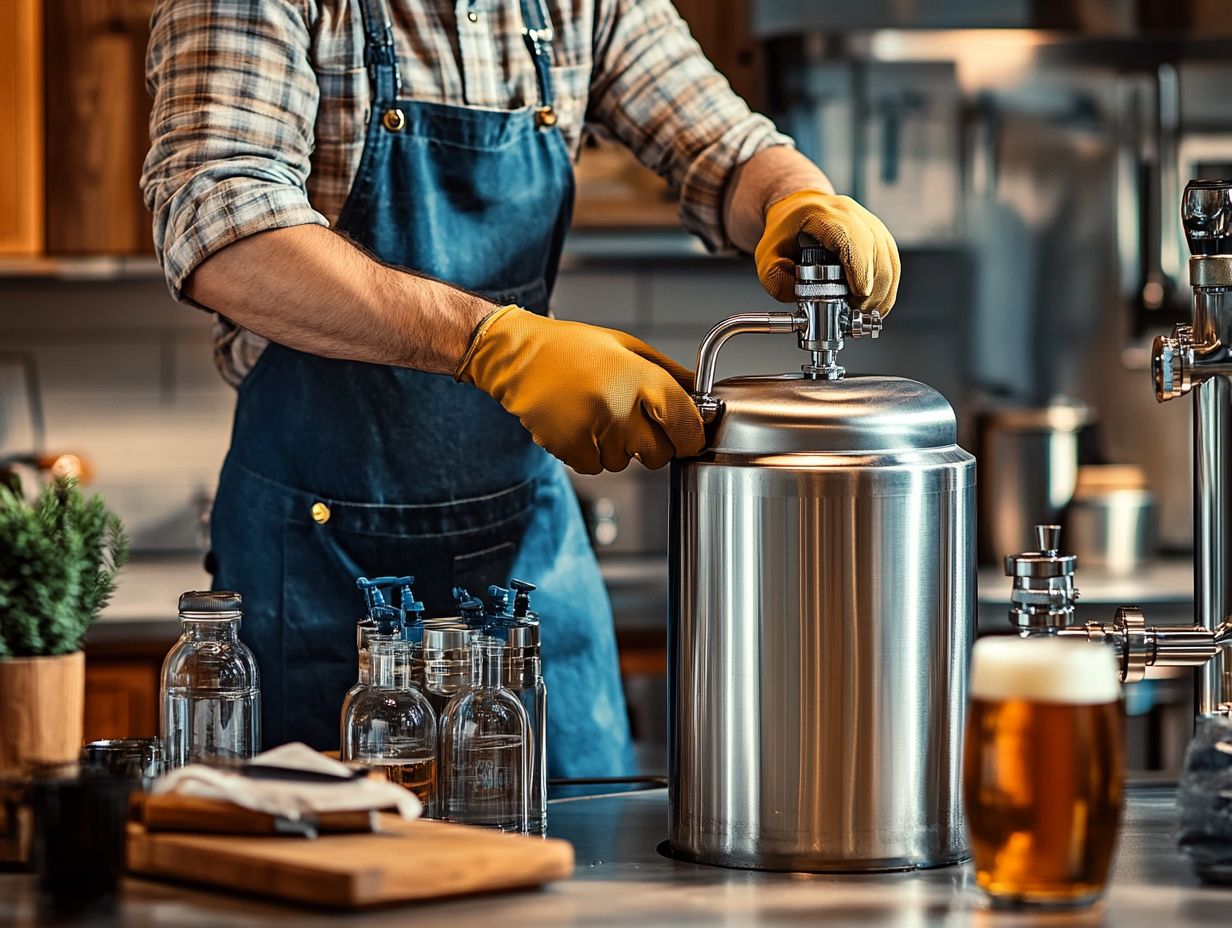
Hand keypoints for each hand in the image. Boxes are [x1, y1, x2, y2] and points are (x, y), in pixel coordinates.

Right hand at [455, 307, 705, 474]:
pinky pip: (596, 467)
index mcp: (639, 377)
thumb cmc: (572, 349)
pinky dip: (592, 454)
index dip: (692, 436)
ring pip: (626, 463)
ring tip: (598, 416)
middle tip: (636, 423)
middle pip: (660, 455)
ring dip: (619, 449)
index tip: (688, 436)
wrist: (517, 357)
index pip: (686, 424)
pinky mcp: (569, 448)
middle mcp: (619, 406)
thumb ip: (668, 373)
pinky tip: (580, 426)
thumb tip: (702, 398)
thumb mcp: (627, 347)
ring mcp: (593, 430)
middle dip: (654, 445)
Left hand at [754, 190, 900, 312]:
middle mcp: (852, 215)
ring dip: (881, 292)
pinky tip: (875, 305)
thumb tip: (796, 295)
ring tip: (863, 312)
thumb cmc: (787, 230)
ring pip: (889, 260)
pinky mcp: (880, 237)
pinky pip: (892, 264)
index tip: (859, 293)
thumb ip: (774, 277)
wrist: (801, 208)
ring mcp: (870, 225)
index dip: (859, 268)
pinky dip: (887, 289)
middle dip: (871, 289)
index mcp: (823, 214)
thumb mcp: (767, 253)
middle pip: (875, 253)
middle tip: (855, 311)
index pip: (850, 238)